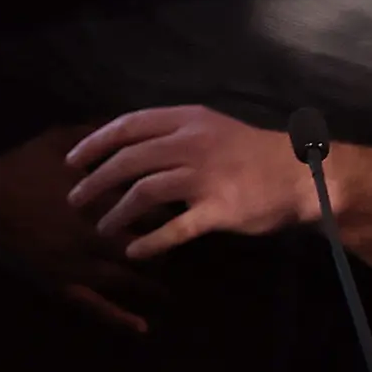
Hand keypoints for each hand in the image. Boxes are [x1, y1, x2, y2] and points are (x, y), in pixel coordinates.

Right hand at [0, 127, 165, 334]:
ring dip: (151, 283)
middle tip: (181, 249)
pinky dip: (120, 319)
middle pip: (146, 246)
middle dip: (167, 248)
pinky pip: (94, 307)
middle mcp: (92, 233)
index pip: (150, 208)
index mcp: (98, 197)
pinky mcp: (59, 285)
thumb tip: (133, 127)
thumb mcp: (59, 139)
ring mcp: (76, 263)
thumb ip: (98, 133)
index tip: (182, 210)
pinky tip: (142, 328)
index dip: (171, 210)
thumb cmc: (22, 167)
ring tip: (168, 285)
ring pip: (126, 279)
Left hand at [65, 105, 317, 259]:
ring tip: (101, 228)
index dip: (95, 143)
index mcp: (187, 121)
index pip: (128, 125)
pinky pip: (175, 229)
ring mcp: (205, 176)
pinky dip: (150, 241)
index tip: (72, 161)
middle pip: (128, 160)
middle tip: (75, 200)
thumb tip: (126, 148)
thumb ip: (172, 136)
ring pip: (145, 192)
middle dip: (95, 181)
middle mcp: (192, 144)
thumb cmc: (250, 153)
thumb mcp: (210, 129)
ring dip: (117, 213)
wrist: (299, 174)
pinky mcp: (218, 209)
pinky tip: (133, 251)